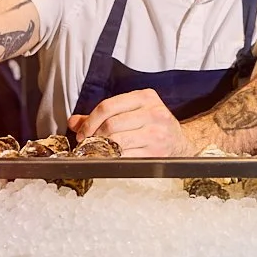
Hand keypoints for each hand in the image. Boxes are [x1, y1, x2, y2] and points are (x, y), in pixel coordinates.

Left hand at [70, 88, 191, 156]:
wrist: (181, 142)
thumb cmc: (153, 125)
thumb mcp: (132, 111)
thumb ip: (103, 115)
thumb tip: (75, 121)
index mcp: (145, 97)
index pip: (108, 106)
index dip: (90, 121)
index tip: (82, 132)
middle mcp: (153, 113)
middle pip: (111, 124)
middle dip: (93, 136)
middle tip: (87, 144)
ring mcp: (156, 133)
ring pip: (117, 141)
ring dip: (101, 149)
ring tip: (97, 151)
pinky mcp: (156, 152)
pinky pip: (126, 156)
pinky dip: (113, 159)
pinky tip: (109, 158)